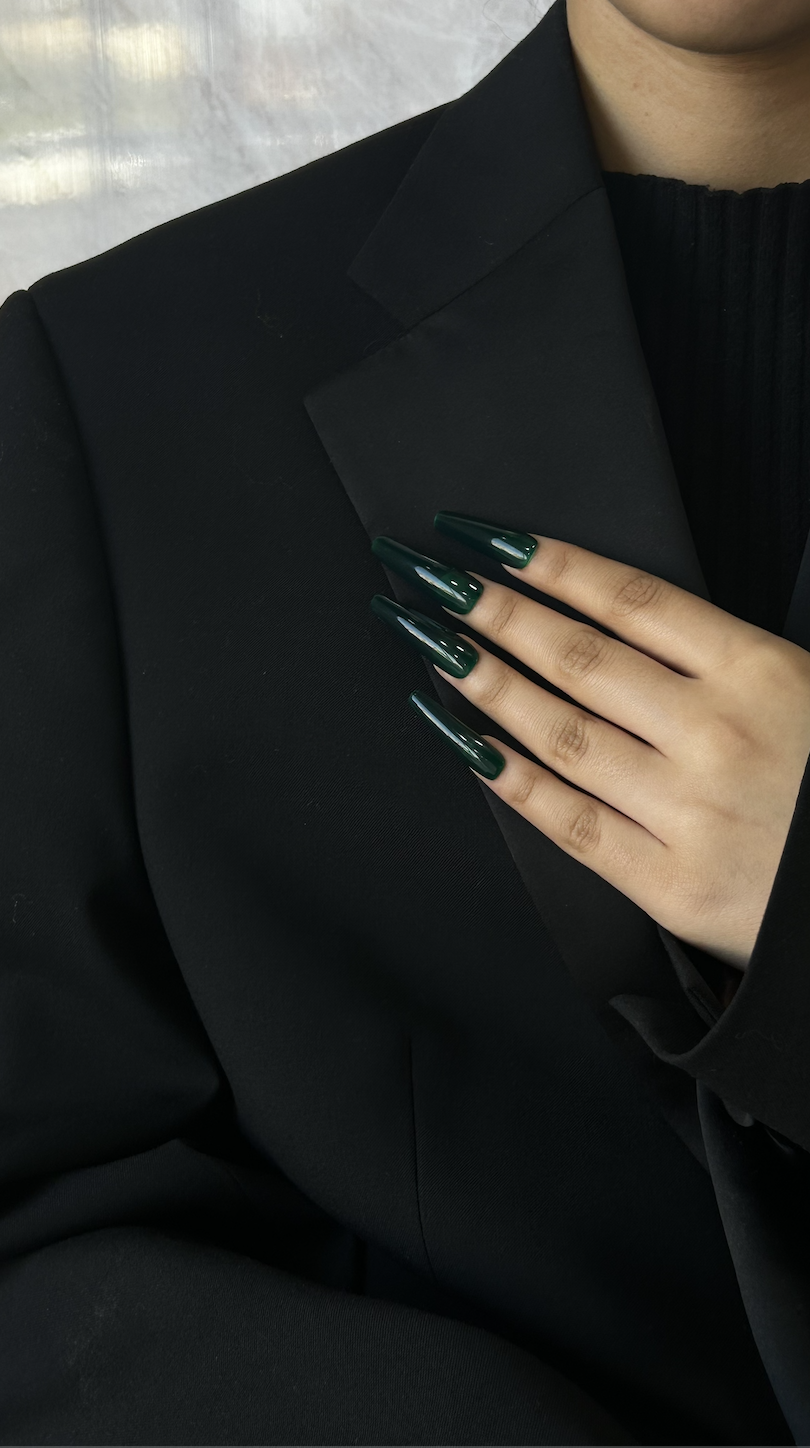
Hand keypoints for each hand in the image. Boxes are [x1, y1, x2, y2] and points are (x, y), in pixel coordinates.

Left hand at [433, 536, 809, 972]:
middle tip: (431, 581)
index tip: (487, 541)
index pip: (631, 599)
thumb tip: (602, 621)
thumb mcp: (804, 689)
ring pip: (562, 733)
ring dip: (485, 683)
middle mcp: (718, 733)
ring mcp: (690, 812)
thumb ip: (716, 658)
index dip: (550, 563)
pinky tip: (463, 741)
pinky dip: (509, 779)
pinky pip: (569, 822)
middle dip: (493, 613)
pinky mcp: (671, 885)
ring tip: (434, 645)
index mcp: (761, 671)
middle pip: (579, 658)